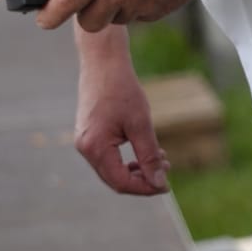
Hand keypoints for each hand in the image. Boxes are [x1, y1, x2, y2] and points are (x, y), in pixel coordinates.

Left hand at [37, 0, 215, 31]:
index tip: (43, 19)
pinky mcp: (158, 11)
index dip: (49, 15)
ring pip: (114, 19)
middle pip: (88, 23)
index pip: (64, 3)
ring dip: (110, 8)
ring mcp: (138, 5)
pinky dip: (133, 5)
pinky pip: (137, 15)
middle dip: (83, 13)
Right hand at [75, 31, 168, 195]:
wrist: (102, 63)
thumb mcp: (141, 125)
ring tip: (158, 158)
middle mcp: (84, 147)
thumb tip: (159, 183)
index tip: (167, 183)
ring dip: (134, 170)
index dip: (146, 187)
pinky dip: (125, 159)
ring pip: (110, 169)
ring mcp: (84, 140)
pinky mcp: (88, 133)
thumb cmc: (121, 90)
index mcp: (95, 147)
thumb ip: (149, 156)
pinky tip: (142, 150)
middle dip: (141, 179)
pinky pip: (106, 157)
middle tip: (165, 168)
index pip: (121, 182)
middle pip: (114, 179)